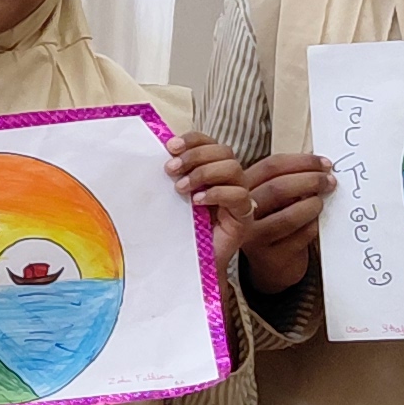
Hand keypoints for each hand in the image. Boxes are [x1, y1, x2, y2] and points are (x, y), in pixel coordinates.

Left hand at [167, 133, 262, 270]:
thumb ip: (173, 176)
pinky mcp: (244, 216)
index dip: (193, 140)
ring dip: (204, 173)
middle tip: (171, 170)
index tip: (170, 146)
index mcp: (213, 170)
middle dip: (195, 155)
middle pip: (224, 151)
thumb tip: (159, 154)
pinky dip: (217, 193)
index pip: (210, 143)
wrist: (190, 264)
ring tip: (181, 188)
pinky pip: (239, 195)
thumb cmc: (181, 230)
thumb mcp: (173, 197)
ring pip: (234, 168)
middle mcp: (230, 180)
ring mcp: (240, 197)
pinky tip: (197, 201)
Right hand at [234, 150, 334, 296]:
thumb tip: (320, 167)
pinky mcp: (271, 257)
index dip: (301, 162)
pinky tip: (315, 223)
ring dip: (312, 205)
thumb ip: (287, 180)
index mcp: (243, 189)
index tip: (323, 163)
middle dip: (310, 180)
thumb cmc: (274, 223)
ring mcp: (255, 237)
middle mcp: (243, 213)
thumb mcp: (273, 199)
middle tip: (329, 181)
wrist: (270, 266)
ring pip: (288, 216)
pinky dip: (313, 226)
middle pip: (277, 188)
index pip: (270, 167)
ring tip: (320, 202)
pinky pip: (299, 236)